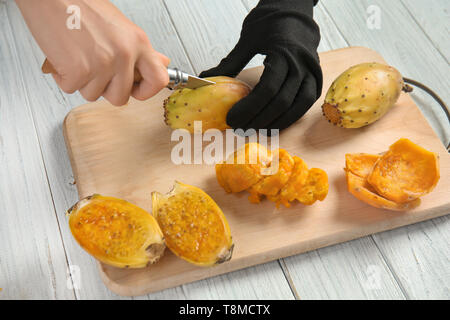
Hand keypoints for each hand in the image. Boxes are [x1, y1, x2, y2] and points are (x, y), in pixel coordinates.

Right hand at [16, 0, 169, 105]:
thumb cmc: (82, 7)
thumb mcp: (121, 27)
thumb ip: (141, 51)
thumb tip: (161, 63)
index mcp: (138, 43)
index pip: (158, 79)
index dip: (146, 91)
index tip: (135, 90)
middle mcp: (124, 54)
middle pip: (120, 97)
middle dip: (105, 88)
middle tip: (94, 67)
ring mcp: (102, 64)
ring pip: (94, 95)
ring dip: (83, 82)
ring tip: (78, 57)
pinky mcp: (78, 71)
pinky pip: (71, 89)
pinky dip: (64, 77)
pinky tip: (64, 58)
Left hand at [200, 0, 321, 130]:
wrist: (295, 10)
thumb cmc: (270, 22)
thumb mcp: (247, 40)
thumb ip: (230, 63)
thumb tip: (207, 77)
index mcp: (284, 54)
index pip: (267, 90)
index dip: (248, 108)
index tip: (232, 119)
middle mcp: (302, 65)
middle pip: (281, 102)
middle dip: (259, 119)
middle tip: (240, 128)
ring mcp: (312, 73)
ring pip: (297, 107)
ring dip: (277, 122)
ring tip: (257, 129)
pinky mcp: (316, 79)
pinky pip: (305, 104)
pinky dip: (291, 116)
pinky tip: (275, 122)